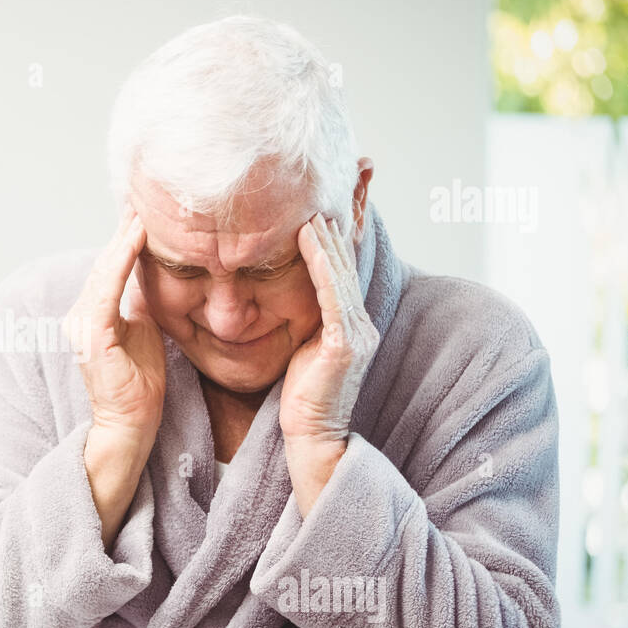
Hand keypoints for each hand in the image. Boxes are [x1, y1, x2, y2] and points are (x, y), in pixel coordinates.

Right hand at [65, 204, 166, 444]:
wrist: (131, 423)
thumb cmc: (140, 383)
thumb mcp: (144, 330)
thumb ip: (141, 302)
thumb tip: (154, 275)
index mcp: (92, 312)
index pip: (110, 265)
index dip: (126, 236)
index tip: (143, 207)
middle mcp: (80, 313)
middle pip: (106, 261)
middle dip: (125, 228)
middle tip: (143, 193)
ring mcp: (82, 323)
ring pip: (105, 268)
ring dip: (124, 236)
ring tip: (143, 207)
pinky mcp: (92, 334)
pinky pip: (107, 288)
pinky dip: (122, 260)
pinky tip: (136, 237)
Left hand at [280, 213, 378, 514]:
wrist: (311, 445)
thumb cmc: (297, 404)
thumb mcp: (295, 353)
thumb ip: (294, 322)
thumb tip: (268, 295)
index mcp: (348, 324)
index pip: (338, 267)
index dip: (331, 233)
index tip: (316, 198)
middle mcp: (358, 323)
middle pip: (346, 260)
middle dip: (337, 221)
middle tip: (324, 183)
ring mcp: (356, 333)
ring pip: (341, 271)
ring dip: (325, 233)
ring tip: (310, 198)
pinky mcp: (345, 345)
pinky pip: (333, 295)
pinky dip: (322, 263)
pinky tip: (309, 237)